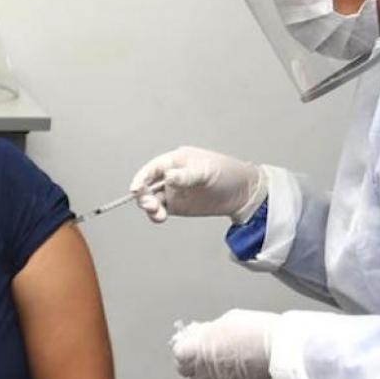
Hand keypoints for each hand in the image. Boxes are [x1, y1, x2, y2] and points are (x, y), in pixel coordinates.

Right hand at [130, 147, 266, 222]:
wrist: (242, 193)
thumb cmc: (227, 173)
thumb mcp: (207, 171)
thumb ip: (187, 175)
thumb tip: (168, 176)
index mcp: (176, 161)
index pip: (153, 168)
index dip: (142, 177)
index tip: (136, 188)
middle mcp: (171, 176)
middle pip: (148, 185)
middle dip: (144, 195)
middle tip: (150, 204)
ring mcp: (173, 192)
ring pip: (152, 199)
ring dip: (149, 207)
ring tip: (158, 213)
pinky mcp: (177, 206)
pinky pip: (160, 211)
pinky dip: (156, 215)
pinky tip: (160, 217)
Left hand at [170, 309, 278, 378]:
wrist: (279, 346)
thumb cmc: (256, 329)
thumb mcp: (228, 319)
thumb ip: (210, 330)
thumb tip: (203, 333)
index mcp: (202, 346)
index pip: (179, 354)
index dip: (183, 347)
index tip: (188, 340)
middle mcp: (207, 365)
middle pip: (186, 371)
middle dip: (189, 361)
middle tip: (197, 350)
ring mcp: (219, 377)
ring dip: (203, 369)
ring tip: (214, 355)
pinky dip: (219, 373)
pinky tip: (228, 362)